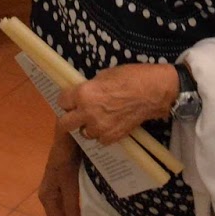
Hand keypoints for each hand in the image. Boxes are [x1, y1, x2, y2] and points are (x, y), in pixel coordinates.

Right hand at [37, 131, 82, 215]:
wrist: (67, 133)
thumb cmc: (65, 154)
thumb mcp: (68, 178)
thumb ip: (71, 200)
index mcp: (47, 196)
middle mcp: (49, 194)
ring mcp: (56, 187)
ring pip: (64, 211)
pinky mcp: (64, 181)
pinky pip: (69, 202)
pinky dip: (77, 209)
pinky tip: (87, 208)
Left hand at [55, 62, 176, 145]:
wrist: (152, 92)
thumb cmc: (130, 77)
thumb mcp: (104, 76)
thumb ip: (89, 88)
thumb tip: (84, 94)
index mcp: (83, 94)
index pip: (62, 101)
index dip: (67, 99)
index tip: (71, 99)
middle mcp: (87, 113)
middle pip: (65, 124)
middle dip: (69, 118)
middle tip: (77, 113)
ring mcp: (100, 127)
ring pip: (84, 133)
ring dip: (88, 126)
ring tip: (98, 118)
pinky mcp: (112, 137)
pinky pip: (100, 139)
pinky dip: (103, 134)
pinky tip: (109, 124)